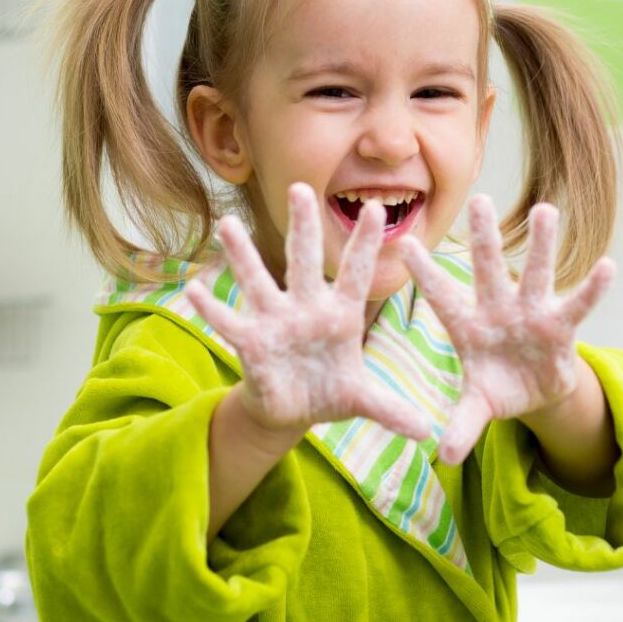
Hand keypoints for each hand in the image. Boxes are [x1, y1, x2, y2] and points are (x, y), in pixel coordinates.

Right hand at [183, 182, 431, 442]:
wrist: (293, 411)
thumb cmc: (329, 393)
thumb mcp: (361, 401)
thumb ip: (390, 410)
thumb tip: (427, 434)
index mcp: (340, 315)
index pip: (355, 273)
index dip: (364, 244)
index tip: (375, 209)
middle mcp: (306, 308)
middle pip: (303, 261)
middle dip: (302, 227)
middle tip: (299, 187)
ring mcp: (275, 322)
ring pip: (257, 281)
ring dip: (242, 256)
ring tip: (226, 225)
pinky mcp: (250, 343)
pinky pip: (229, 322)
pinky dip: (213, 308)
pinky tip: (195, 287)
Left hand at [398, 193, 614, 465]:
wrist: (532, 392)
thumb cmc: (496, 388)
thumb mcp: (477, 407)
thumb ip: (462, 426)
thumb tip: (442, 457)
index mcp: (467, 327)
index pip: (441, 297)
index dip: (424, 274)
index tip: (403, 244)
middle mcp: (498, 310)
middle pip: (489, 270)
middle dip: (484, 237)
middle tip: (479, 199)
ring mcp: (531, 314)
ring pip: (537, 274)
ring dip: (542, 245)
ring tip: (546, 210)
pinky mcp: (561, 327)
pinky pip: (578, 305)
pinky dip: (592, 289)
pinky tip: (608, 265)